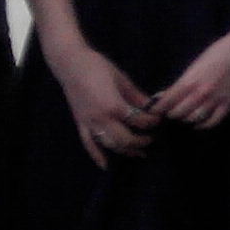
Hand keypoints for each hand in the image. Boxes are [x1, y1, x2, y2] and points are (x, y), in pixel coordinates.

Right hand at [49, 40, 155, 166]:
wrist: (70, 63)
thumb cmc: (97, 66)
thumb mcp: (122, 79)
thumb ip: (137, 96)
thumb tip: (152, 106)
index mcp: (114, 106)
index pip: (138, 120)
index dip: (152, 121)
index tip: (159, 119)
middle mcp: (101, 119)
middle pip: (125, 139)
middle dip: (141, 141)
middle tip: (152, 138)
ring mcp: (89, 123)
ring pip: (110, 145)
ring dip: (125, 151)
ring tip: (139, 153)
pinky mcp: (80, 123)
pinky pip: (88, 144)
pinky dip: (97, 156)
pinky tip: (106, 166)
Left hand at [146, 15, 229, 128]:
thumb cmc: (219, 51)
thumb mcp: (196, 64)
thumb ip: (182, 82)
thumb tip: (164, 95)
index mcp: (190, 80)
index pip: (167, 101)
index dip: (157, 108)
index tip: (152, 111)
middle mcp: (201, 93)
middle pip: (178, 113)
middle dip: (170, 114)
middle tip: (168, 112)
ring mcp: (216, 100)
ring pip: (193, 119)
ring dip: (185, 118)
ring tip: (182, 115)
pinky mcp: (229, 103)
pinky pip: (213, 121)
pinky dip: (203, 125)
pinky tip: (198, 122)